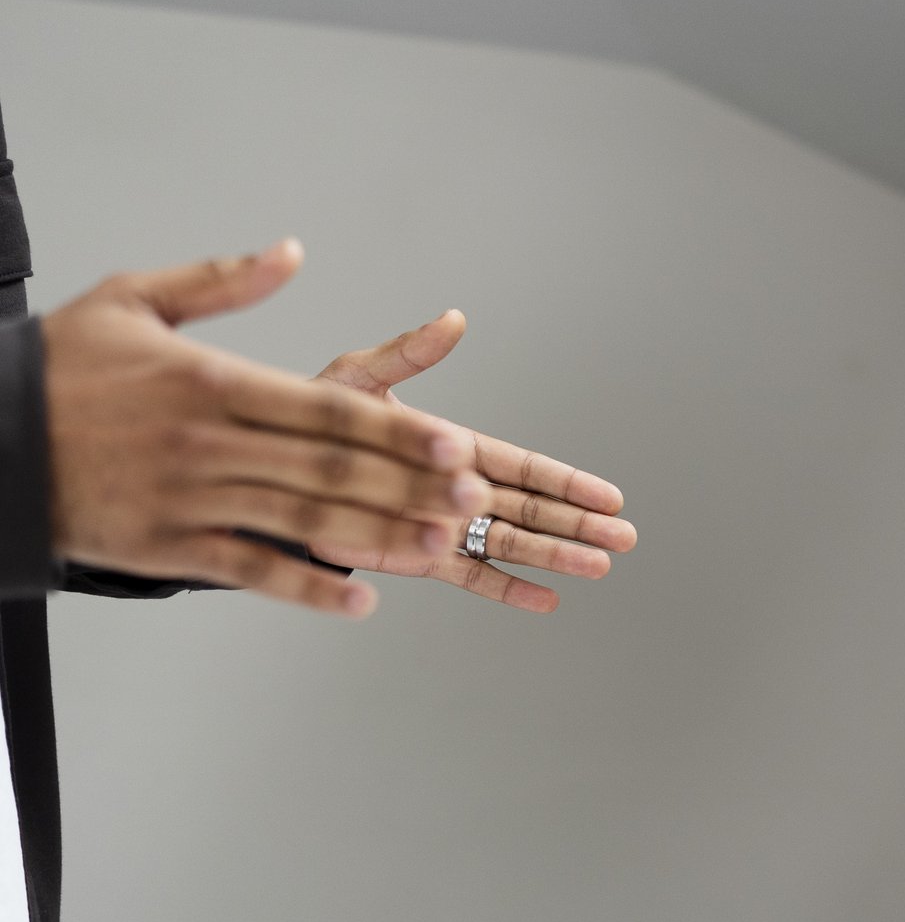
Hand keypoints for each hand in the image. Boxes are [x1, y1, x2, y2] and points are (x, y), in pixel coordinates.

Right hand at [42, 240, 487, 616]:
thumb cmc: (59, 370)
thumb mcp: (131, 303)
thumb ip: (220, 284)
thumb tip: (290, 252)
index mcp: (211, 382)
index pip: (327, 409)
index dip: (399, 432)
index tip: (456, 444)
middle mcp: (208, 443)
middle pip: (331, 467)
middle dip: (412, 486)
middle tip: (477, 501)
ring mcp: (190, 498)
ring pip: (304, 519)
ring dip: (380, 535)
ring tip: (443, 546)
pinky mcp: (169, 546)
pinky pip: (252, 571)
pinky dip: (309, 587)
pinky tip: (361, 598)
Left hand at [308, 312, 636, 612]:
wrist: (262, 473)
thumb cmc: (307, 420)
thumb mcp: (358, 378)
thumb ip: (409, 354)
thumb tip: (455, 320)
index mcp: (456, 446)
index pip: (526, 467)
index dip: (569, 483)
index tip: (610, 497)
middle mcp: (457, 488)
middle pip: (531, 510)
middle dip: (579, 524)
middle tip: (624, 538)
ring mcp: (441, 525)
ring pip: (510, 544)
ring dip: (555, 556)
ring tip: (598, 567)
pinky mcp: (416, 556)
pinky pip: (468, 575)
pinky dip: (505, 588)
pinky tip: (547, 600)